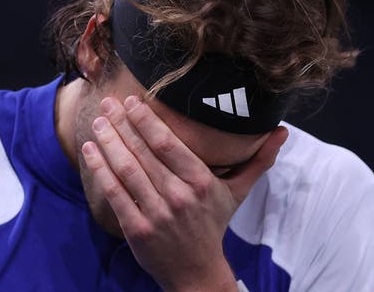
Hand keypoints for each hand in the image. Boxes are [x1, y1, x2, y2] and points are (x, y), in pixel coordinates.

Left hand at [81, 95, 287, 291]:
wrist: (196, 272)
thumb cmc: (213, 225)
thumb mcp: (238, 192)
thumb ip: (258, 160)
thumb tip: (283, 132)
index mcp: (202, 182)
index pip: (168, 144)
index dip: (146, 120)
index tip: (131, 101)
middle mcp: (179, 196)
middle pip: (144, 153)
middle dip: (122, 124)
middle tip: (107, 103)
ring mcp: (157, 214)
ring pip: (127, 170)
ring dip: (109, 142)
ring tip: (97, 122)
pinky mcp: (137, 230)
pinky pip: (114, 194)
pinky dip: (100, 170)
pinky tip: (90, 150)